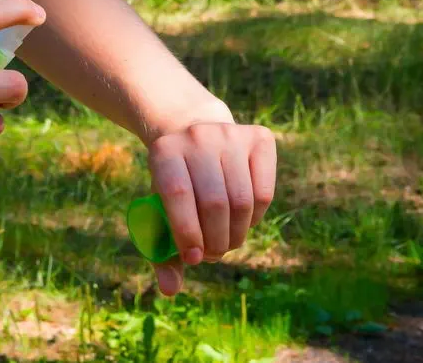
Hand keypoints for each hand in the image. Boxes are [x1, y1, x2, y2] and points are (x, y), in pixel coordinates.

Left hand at [147, 108, 276, 295]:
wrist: (193, 132)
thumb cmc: (174, 183)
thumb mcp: (159, 209)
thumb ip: (161, 249)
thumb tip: (170, 290)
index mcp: (164, 151)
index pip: (177, 195)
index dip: (187, 232)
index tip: (192, 259)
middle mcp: (198, 136)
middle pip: (214, 202)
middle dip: (215, 241)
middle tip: (211, 254)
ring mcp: (231, 134)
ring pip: (242, 201)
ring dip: (236, 235)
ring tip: (225, 243)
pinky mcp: (260, 137)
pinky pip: (264, 193)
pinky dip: (255, 219)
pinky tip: (242, 222)